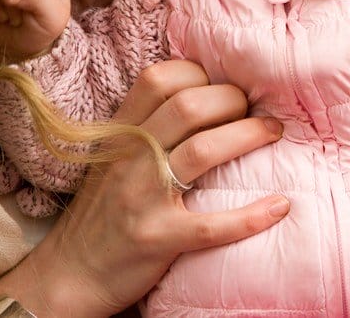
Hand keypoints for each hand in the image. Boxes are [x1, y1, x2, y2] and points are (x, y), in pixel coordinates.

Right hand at [0, 60, 289, 316]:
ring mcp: (142, 198)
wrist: (70, 274)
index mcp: (120, 133)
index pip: (160, 79)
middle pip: (189, 106)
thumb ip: (148, 126)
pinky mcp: (158, 239)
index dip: (200, 74)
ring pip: (203, 150)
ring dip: (249, 135)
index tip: (223, 85)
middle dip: (233, 100)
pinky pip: (212, 225)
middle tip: (256, 110)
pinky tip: (279, 206)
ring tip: (273, 133)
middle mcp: (129, 157)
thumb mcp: (114, 156)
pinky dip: (252, 216)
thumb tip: (206, 94)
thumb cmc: (102, 210)